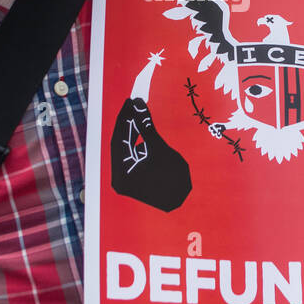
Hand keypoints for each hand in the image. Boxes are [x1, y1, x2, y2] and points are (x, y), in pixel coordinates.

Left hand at [109, 97, 190, 211]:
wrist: (186, 201)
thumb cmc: (173, 179)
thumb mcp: (159, 150)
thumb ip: (146, 127)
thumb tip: (138, 104)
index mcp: (121, 176)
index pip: (117, 140)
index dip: (124, 119)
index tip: (130, 102)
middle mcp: (119, 179)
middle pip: (120, 143)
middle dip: (128, 123)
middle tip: (135, 104)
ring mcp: (126, 179)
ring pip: (126, 148)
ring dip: (133, 131)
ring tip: (139, 113)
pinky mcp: (133, 177)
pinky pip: (132, 154)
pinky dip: (138, 141)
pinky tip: (143, 129)